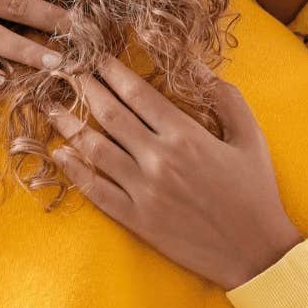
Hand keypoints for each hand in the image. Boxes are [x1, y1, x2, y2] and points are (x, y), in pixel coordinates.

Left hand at [42, 54, 303, 291]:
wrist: (255, 251)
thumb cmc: (256, 190)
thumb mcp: (250, 136)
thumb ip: (224, 97)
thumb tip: (196, 66)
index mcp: (185, 135)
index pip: (137, 93)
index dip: (111, 71)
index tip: (94, 56)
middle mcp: (158, 159)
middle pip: (109, 114)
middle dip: (84, 88)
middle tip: (64, 70)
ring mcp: (143, 191)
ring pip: (95, 149)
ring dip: (69, 124)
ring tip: (51, 107)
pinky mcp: (136, 219)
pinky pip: (96, 190)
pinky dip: (74, 170)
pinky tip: (60, 154)